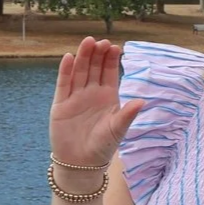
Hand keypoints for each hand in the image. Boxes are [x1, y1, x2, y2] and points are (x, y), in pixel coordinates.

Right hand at [49, 37, 143, 166]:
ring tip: (87, 42)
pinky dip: (66, 71)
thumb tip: (142, 101)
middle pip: (94, 68)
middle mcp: (91, 93)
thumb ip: (127, 115)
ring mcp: (75, 96)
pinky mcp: (61, 103)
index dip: (111, 60)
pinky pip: (63, 84)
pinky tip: (69, 58)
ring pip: (79, 72)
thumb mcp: (117, 130)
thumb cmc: (102, 147)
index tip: (115, 47)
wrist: (81, 163)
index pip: (109, 73)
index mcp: (107, 97)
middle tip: (101, 41)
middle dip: (97, 54)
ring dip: (83, 57)